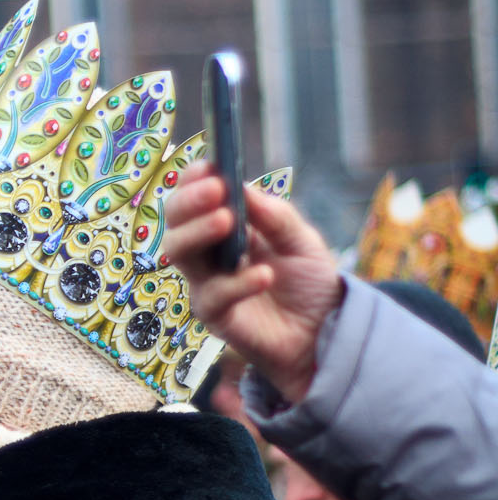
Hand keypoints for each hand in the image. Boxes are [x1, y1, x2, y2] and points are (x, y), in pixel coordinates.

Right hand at [164, 162, 343, 403]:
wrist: (324, 334)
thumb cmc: (309, 286)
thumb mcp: (304, 242)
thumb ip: (276, 217)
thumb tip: (244, 188)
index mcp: (227, 228)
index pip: (196, 198)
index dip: (195, 180)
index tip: (209, 164)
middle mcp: (208, 253)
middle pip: (175, 221)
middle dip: (189, 202)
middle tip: (216, 190)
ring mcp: (207, 283)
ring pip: (177, 253)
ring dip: (197, 233)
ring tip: (225, 221)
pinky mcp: (215, 316)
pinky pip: (212, 296)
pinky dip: (236, 283)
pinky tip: (264, 275)